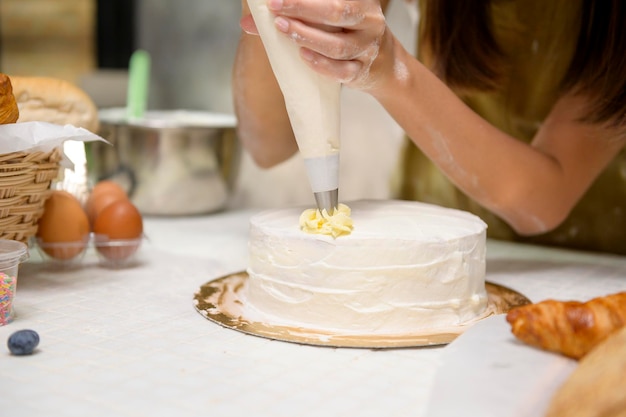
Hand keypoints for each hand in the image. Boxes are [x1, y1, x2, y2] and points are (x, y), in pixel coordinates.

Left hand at [264, 0, 389, 90]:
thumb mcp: (332, 17)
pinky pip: (342, 71)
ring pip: (337, 44)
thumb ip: (298, 15)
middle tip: (275, 10)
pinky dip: (321, 65)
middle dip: (302, 8)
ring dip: (307, 36)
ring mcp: (367, 48)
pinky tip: (303, 57)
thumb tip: (248, 21)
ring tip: (283, 30)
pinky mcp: (362, 72)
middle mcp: (369, 20)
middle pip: (336, 12)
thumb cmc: (348, 33)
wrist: (384, 65)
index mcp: (361, 0)